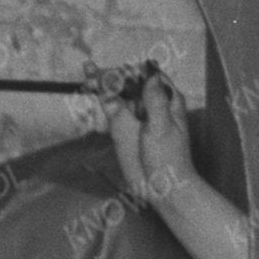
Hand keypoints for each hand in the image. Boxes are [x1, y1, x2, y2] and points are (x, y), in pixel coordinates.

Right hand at [97, 64, 194, 216]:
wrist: (162, 187)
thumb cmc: (170, 159)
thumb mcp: (162, 127)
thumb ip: (155, 100)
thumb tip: (150, 74)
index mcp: (167, 99)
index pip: (148, 76)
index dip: (130, 71)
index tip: (115, 73)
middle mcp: (151, 103)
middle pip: (129, 81)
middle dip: (112, 75)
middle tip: (93, 74)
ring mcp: (135, 115)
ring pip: (117, 92)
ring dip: (103, 82)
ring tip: (88, 75)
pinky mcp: (123, 128)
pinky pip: (110, 108)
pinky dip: (101, 98)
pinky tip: (91, 86)